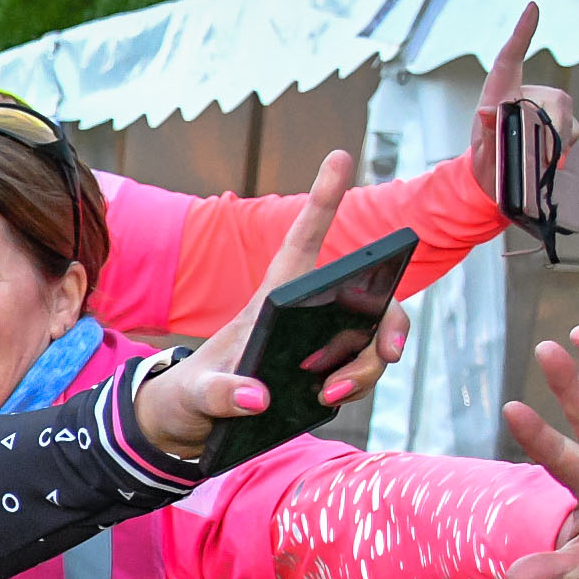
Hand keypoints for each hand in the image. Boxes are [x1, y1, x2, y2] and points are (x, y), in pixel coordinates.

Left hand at [135, 159, 412, 460]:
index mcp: (271, 301)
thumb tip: (257, 399)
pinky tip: (328, 402)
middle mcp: (304, 315)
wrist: (191, 423)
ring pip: (370, 342)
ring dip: (366, 368)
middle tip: (389, 352)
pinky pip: (359, 371)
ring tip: (330, 396)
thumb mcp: (194, 397)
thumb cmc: (189, 396)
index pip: (303, 240)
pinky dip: (354, 387)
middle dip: (389, 322)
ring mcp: (317, 344)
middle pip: (366, 300)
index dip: (323, 198)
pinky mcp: (322, 373)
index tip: (340, 155)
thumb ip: (221, 395)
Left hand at [462, 1, 578, 190]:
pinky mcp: (562, 125)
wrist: (496, 182)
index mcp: (500, 93)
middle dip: (555, 123)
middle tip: (542, 152)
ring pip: (566, 115)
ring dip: (557, 140)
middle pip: (555, 97)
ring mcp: (547, 109)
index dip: (523, 31)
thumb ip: (486, 131)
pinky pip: (573, 131)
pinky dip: (564, 147)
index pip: (511, 57)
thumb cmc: (486, 160)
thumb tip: (488, 111)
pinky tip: (550, 160)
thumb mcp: (481, 150)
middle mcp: (527, 95)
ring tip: (536, 160)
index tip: (533, 6)